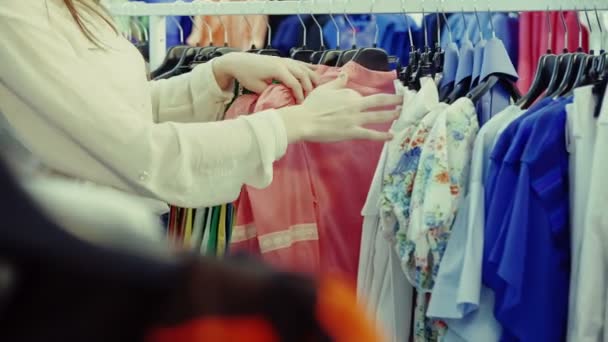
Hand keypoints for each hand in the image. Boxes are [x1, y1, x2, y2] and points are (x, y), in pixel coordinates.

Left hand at [212, 52, 318, 103]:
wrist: (239, 62)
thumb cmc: (246, 75)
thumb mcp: (257, 88)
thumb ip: (271, 92)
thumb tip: (283, 98)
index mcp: (277, 69)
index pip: (294, 83)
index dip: (300, 95)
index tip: (301, 105)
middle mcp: (283, 62)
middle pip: (303, 74)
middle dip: (309, 87)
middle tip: (310, 99)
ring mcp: (284, 60)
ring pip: (304, 67)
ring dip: (312, 77)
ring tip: (317, 89)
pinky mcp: (283, 59)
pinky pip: (300, 63)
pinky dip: (309, 67)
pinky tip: (317, 72)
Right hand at [277, 72, 402, 142]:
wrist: (305, 121)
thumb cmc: (312, 105)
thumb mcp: (324, 89)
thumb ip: (337, 82)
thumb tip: (344, 74)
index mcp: (349, 94)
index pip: (363, 96)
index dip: (370, 99)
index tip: (379, 100)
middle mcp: (355, 105)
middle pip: (379, 101)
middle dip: (394, 100)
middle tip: (404, 99)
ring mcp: (355, 119)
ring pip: (379, 116)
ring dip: (392, 114)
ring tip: (402, 114)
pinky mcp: (352, 132)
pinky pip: (371, 134)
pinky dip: (383, 135)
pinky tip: (392, 136)